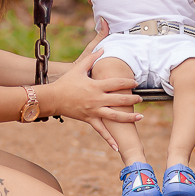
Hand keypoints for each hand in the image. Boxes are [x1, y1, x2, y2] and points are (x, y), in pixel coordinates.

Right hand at [47, 20, 140, 149]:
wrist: (53, 98)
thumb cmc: (66, 82)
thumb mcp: (79, 68)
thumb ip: (92, 58)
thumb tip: (103, 49)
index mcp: (96, 86)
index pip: (117, 83)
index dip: (128, 82)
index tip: (136, 82)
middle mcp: (97, 99)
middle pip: (120, 100)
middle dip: (133, 99)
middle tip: (141, 98)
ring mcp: (94, 111)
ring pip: (115, 116)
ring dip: (129, 117)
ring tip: (140, 117)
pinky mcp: (89, 120)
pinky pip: (101, 131)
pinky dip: (109, 139)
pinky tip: (117, 146)